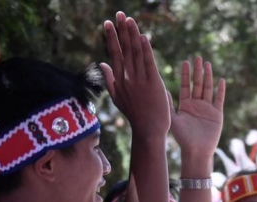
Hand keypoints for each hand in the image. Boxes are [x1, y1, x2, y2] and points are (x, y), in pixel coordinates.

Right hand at [99, 12, 170, 137]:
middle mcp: (128, 79)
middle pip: (124, 50)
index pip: (115, 54)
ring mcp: (140, 81)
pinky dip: (146, 50)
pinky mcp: (154, 84)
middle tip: (119, 14)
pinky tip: (143, 37)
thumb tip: (102, 63)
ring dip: (133, 35)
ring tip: (129, 20)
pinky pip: (149, 64)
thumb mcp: (118, 99)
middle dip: (121, 31)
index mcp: (119, 81)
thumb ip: (110, 80)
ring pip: (135, 54)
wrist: (149, 132)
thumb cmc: (135, 116)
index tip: (108, 23)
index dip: (112, 38)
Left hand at [170, 57, 224, 160]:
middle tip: (198, 58)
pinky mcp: (217, 114)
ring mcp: (208, 109)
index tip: (186, 62)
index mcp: (185, 105)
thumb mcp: (173, 119)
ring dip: (208, 77)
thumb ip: (168, 105)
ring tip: (207, 64)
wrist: (196, 151)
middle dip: (198, 71)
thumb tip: (161, 89)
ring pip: (208, 89)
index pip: (186, 86)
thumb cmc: (182, 138)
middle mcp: (197, 105)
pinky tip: (221, 80)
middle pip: (198, 84)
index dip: (186, 74)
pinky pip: (219, 100)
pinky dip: (220, 91)